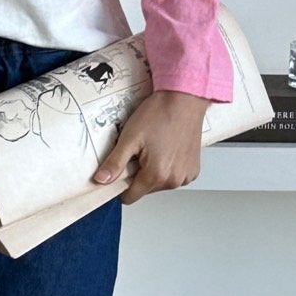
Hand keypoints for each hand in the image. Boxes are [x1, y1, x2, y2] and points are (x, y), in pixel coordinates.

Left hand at [92, 88, 210, 204]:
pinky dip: (168, 167)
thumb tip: (101, 180)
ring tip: (155, 148)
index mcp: (156, 175)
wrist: (184, 99)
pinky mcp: (193, 170)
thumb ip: (115, 163)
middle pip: (145, 190)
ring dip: (154, 171)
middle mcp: (173, 180)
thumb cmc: (160, 114)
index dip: (121, 184)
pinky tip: (167, 150)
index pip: (130, 197)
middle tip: (140, 151)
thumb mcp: (130, 138)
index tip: (121, 169)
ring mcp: (185, 176)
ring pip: (159, 184)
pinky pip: (174, 177)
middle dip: (138, 174)